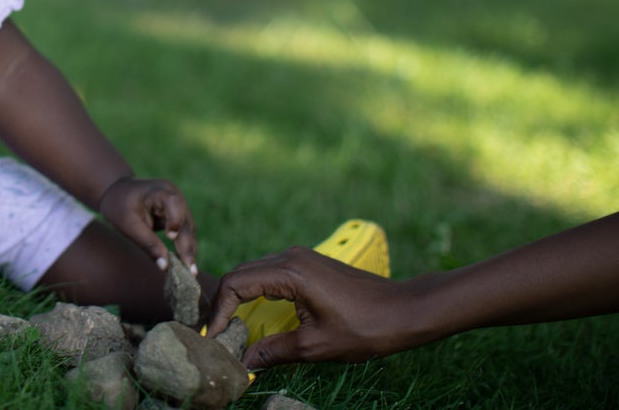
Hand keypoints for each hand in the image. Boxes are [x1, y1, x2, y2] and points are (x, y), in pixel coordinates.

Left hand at [97, 176, 198, 274]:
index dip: (175, 220)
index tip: (170, 238)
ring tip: (190, 272)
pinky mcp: (177, 214)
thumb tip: (165, 267)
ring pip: (188, 228)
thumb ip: (148, 244)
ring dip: (189, 249)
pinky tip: (185, 264)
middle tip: (190, 270)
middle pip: (185, 220)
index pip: (173, 202)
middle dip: (187, 245)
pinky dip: (184, 246)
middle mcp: (173, 195)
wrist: (116, 193)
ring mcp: (177, 204)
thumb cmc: (120, 207)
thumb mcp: (128, 225)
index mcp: (158, 191)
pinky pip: (184, 231)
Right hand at [206, 246, 415, 366]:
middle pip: (241, 274)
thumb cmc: (365, 329)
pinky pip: (271, 272)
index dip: (219, 311)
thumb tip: (244, 361)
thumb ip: (275, 350)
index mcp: (290, 273)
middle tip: (215, 332)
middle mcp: (291, 257)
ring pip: (255, 271)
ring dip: (240, 296)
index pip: (237, 284)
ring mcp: (301, 257)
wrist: (405, 310)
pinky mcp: (309, 264)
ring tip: (231, 325)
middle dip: (224, 302)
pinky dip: (257, 291)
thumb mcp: (316, 346)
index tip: (213, 336)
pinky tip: (256, 313)